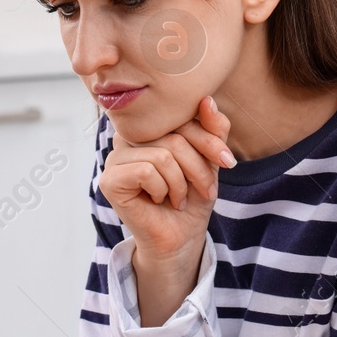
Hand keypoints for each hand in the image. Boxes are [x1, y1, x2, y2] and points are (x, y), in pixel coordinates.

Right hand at [100, 96, 232, 325]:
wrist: (181, 237)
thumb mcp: (210, 160)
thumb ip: (212, 129)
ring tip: (181, 198)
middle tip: (207, 189)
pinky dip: (163, 189)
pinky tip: (162, 200)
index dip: (209, 138)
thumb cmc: (192, 197)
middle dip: (199, 166)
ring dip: (181, 183)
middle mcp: (127, 137)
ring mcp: (114, 158)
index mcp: (149, 127)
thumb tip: (206, 99)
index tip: (228, 161)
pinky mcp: (109, 180)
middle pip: (172, 136)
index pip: (180, 116)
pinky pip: (146, 171)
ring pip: (162, 155)